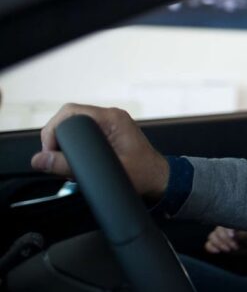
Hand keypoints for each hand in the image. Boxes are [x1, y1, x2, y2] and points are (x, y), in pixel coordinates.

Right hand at [31, 104, 169, 199]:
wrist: (160, 180)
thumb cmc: (142, 175)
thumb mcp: (103, 171)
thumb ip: (70, 166)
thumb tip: (40, 160)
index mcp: (112, 119)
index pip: (71, 112)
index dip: (54, 130)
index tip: (50, 152)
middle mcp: (110, 117)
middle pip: (69, 118)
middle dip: (57, 139)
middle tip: (55, 160)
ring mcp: (109, 124)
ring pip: (74, 127)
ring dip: (65, 144)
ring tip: (66, 163)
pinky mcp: (108, 134)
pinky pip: (83, 134)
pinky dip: (74, 147)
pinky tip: (75, 162)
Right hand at [204, 226, 246, 254]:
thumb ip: (243, 234)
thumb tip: (234, 234)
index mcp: (232, 221)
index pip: (225, 223)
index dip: (226, 230)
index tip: (232, 236)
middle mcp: (224, 227)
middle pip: (217, 231)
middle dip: (225, 240)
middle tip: (235, 246)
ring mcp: (219, 235)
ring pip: (211, 236)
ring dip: (219, 244)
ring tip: (229, 250)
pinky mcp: (216, 244)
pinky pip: (208, 244)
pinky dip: (210, 248)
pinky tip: (217, 251)